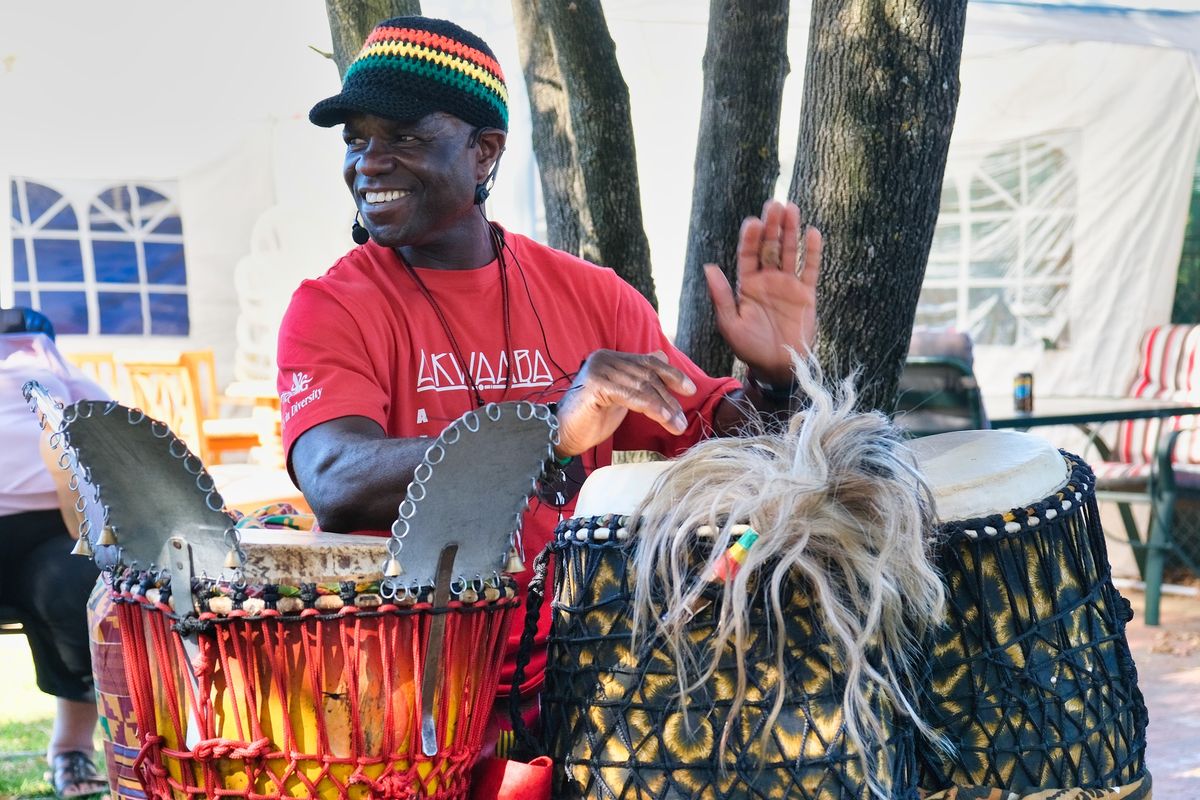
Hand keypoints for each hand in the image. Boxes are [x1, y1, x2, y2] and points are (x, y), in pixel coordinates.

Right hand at [554, 350, 696, 455]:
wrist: (562, 435)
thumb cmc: (591, 419)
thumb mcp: (621, 396)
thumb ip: (638, 378)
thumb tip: (662, 357)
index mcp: (611, 358)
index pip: (648, 362)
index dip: (671, 374)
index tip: (689, 389)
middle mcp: (604, 359)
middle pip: (647, 375)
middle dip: (669, 398)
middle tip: (682, 419)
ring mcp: (599, 369)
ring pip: (643, 386)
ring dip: (664, 407)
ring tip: (677, 424)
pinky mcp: (596, 384)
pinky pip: (632, 396)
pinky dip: (651, 407)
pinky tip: (663, 419)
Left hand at [704, 200, 821, 384]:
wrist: (777, 366)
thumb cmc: (749, 348)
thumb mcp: (730, 324)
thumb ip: (721, 296)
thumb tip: (709, 266)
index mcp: (747, 285)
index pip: (748, 255)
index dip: (751, 238)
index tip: (753, 222)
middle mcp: (767, 280)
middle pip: (770, 247)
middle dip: (772, 226)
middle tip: (774, 204)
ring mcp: (788, 285)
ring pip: (789, 252)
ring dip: (790, 231)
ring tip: (791, 208)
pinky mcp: (806, 294)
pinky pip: (810, 269)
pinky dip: (812, 252)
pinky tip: (812, 232)